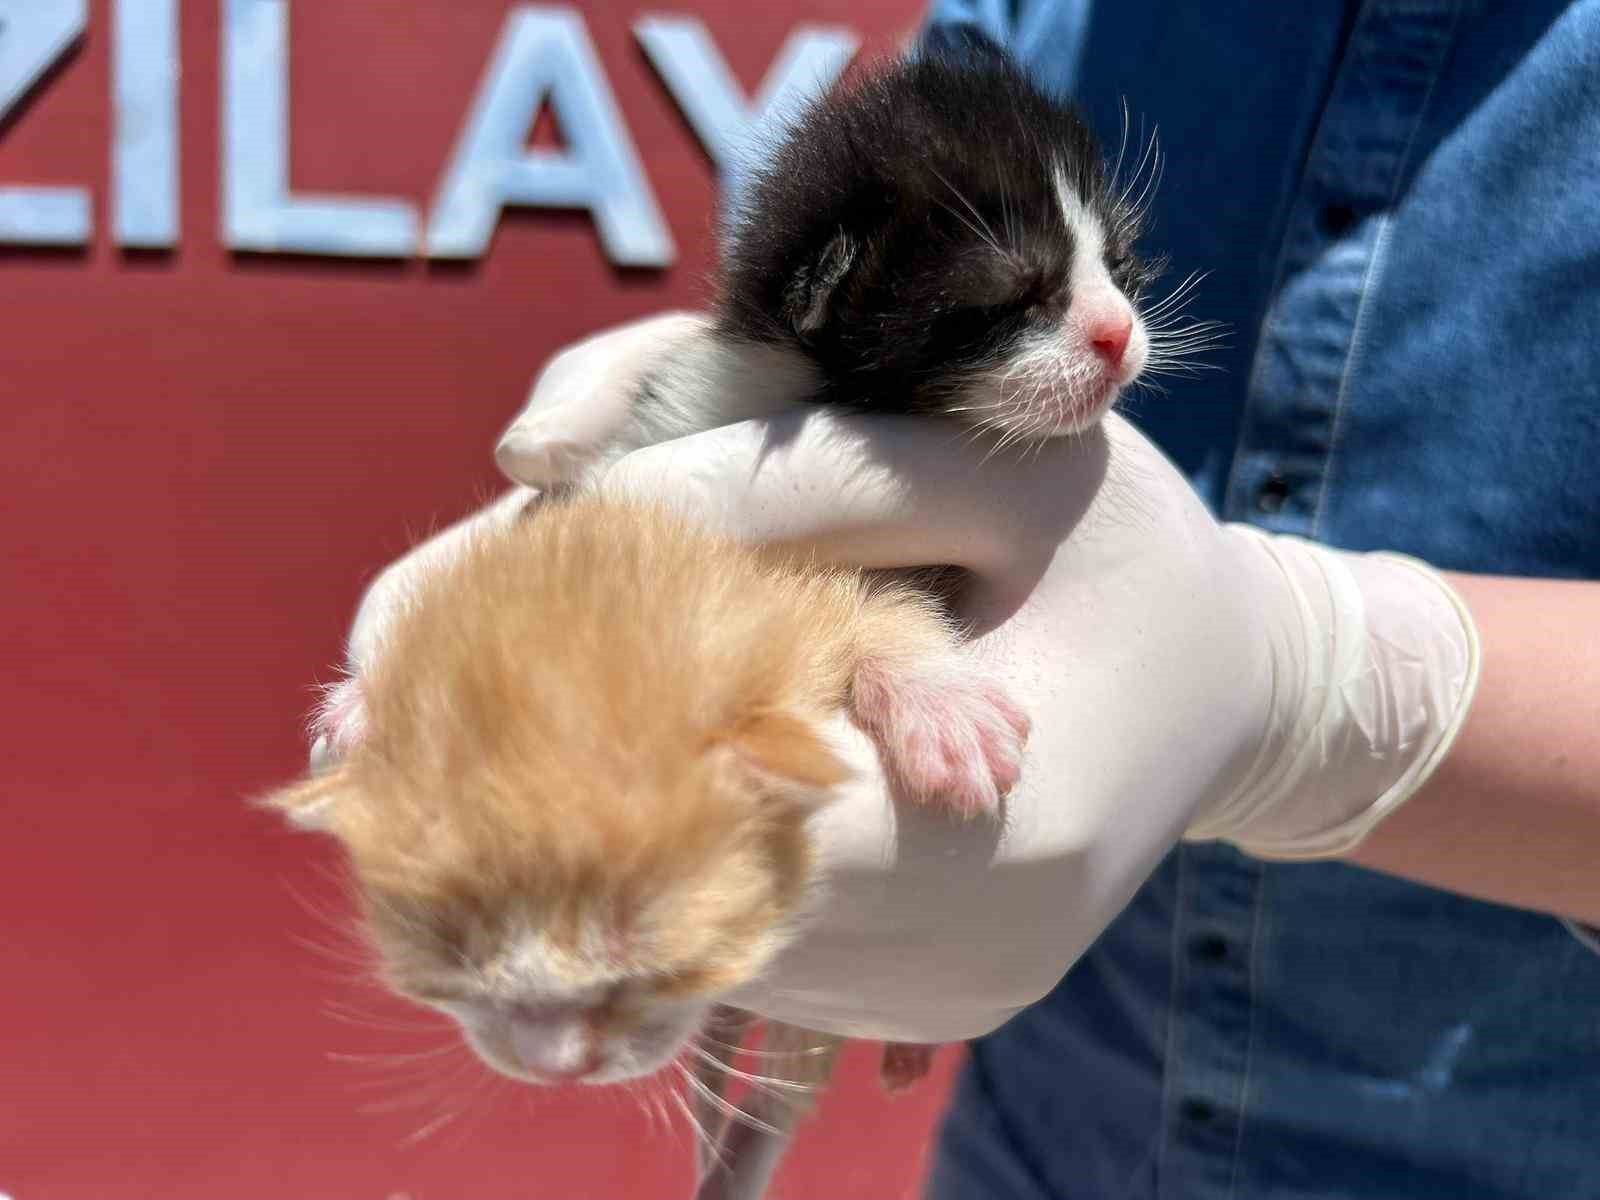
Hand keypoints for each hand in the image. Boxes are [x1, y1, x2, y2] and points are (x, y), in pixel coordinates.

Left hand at [341, 321, 1476, 1044]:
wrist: (1241, 693)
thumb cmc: (1123, 553)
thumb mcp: (996, 463)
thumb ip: (798, 471)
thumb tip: (569, 489)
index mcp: (1004, 814)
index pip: (721, 813)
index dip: (548, 763)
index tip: (393, 709)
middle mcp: (970, 948)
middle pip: (680, 901)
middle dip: (519, 815)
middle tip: (359, 732)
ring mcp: (947, 999)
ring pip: (699, 953)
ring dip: (578, 859)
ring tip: (454, 763)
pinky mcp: (931, 1006)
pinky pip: (751, 977)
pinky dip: (654, 899)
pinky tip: (578, 844)